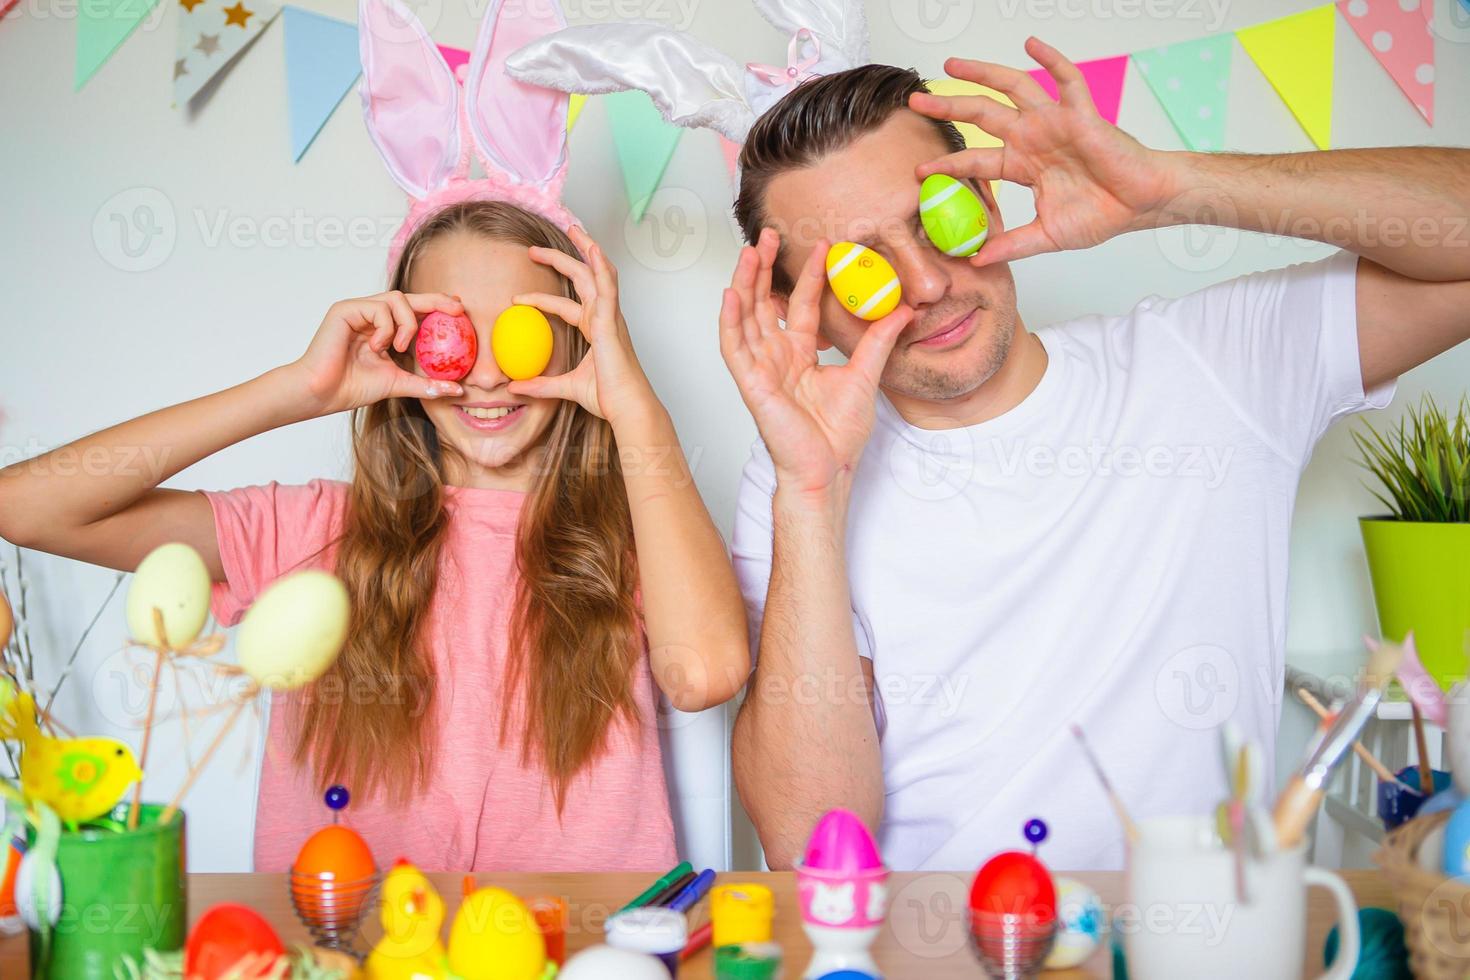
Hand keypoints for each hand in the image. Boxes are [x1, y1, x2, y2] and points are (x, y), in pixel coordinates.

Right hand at [293, 291, 465, 414]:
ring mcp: (357, 310)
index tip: (460, 311)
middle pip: (408, 297)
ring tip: (402, 347)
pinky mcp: (345, 309)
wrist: (321, 393)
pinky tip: (377, 347)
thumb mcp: (398, 383)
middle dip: (436, 300)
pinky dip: (386, 328)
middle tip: (458, 308)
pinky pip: (379, 308)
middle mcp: (370, 315)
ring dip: (408, 323)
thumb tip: (458, 390)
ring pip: (396, 299)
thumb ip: (426, 383)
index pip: (413, 311)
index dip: (437, 307)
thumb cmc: (351, 387)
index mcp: (381, 328)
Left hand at [508, 225, 658, 427]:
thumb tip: (514, 387)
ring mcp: (610, 315)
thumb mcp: (566, 387)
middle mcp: (604, 317)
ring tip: (573, 228)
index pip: (565, 306)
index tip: (518, 299)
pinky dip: (601, 264)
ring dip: (586, 249)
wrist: (626, 405)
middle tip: (533, 250)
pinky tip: (592, 248)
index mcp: (595, 330)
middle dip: (560, 260)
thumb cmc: (607, 397)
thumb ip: (541, 384)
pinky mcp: (612, 319)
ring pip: (599, 272)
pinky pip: (608, 285)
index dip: (542, 299)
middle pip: (582, 279)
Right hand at [720, 228, 912, 498]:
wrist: (828, 468)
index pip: (800, 306)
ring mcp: (761, 369)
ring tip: (749, 251)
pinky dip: (730, 319)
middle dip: (763, 268)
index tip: (820, 247)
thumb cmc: (838, 435)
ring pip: (745, 317)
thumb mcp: (866, 376)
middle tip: (769, 234)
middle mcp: (777, 358)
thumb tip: (904, 309)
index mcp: (800, 355)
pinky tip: (730, 293)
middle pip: (764, 303)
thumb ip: (879, 341)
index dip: (807, 276)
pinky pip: (734, 347)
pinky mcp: (750, 383)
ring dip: (744, 283)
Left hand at [909, 37, 1180, 265]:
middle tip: (917, 102)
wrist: (1141, 204)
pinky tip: (1031, 45)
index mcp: (1023, 164)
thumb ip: (1012, 245)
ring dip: (982, 74)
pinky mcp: (1082, 115)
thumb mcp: (1046, 236)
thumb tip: (978, 261)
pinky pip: (1067, 80)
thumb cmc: (1102, 214)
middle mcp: (1034, 137)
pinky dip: (1051, 60)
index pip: (976, 160)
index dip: (948, 163)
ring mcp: (1055, 123)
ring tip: (952, 65)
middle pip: (982, 115)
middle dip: (948, 107)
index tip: (919, 168)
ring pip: (1013, 89)